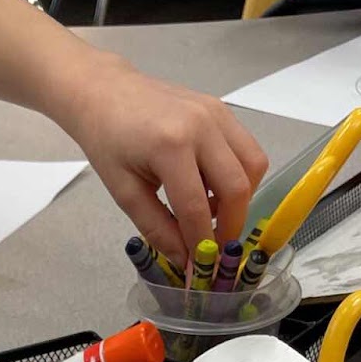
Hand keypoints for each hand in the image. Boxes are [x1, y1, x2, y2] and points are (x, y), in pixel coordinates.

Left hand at [65, 53, 267, 269]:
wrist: (107, 93)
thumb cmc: (108, 140)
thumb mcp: (125, 192)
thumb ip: (157, 228)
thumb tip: (184, 259)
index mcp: (170, 145)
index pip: (196, 208)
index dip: (200, 245)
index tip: (198, 269)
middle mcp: (202, 125)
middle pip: (237, 187)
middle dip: (229, 226)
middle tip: (212, 247)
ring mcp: (216, 113)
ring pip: (253, 166)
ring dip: (240, 200)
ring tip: (212, 214)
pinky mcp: (222, 110)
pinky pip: (247, 150)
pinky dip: (238, 177)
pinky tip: (212, 189)